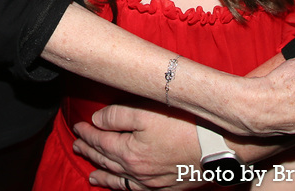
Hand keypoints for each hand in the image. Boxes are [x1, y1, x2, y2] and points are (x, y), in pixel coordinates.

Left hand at [73, 104, 205, 189]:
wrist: (216, 145)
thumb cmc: (182, 124)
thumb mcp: (145, 111)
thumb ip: (117, 115)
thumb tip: (96, 120)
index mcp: (129, 153)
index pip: (101, 142)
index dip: (87, 134)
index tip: (78, 127)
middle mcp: (137, 172)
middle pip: (107, 161)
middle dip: (90, 152)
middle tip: (78, 146)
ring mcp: (152, 183)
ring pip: (119, 181)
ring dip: (103, 175)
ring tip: (91, 174)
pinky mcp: (166, 187)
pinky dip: (123, 188)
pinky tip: (122, 186)